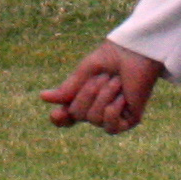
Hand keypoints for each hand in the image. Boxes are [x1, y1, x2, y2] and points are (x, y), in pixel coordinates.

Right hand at [41, 40, 164, 133]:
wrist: (136, 52)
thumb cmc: (112, 57)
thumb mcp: (85, 71)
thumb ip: (68, 88)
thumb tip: (43, 98)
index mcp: (83, 98)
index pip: (66, 117)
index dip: (60, 119)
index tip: (57, 114)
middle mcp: (96, 110)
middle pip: (77, 114)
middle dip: (88, 92)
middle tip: (105, 76)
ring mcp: (112, 116)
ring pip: (94, 119)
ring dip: (104, 96)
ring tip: (117, 82)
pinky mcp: (129, 120)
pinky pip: (111, 127)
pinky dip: (113, 111)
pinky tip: (121, 98)